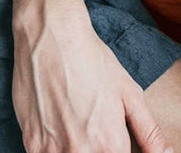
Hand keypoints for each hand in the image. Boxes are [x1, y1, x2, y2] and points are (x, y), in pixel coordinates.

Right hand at [11, 0, 172, 152]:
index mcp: (111, 144)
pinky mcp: (31, 145)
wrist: (54, 39)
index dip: (122, 152)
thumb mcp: (129, 94)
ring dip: (78, 148)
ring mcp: (53, 152)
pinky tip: (62, 123)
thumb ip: (149, 131)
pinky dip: (57, 147)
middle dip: (101, 149)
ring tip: (80, 120)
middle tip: (95, 123)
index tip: (118, 141)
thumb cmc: (95, 62)